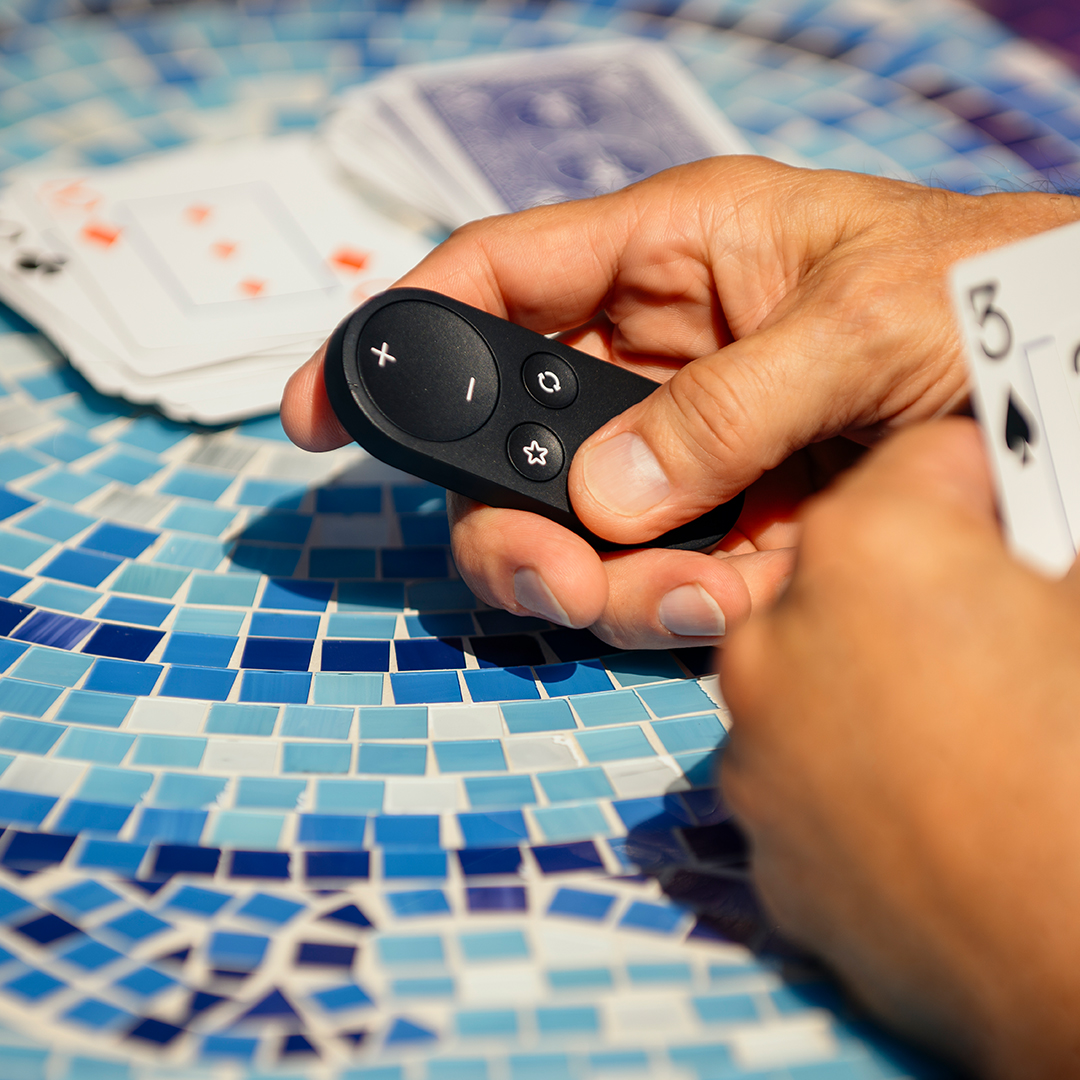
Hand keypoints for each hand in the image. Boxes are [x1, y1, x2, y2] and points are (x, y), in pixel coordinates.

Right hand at [282, 157, 1078, 647]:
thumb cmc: (992, 287)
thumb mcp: (861, 321)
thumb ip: (728, 405)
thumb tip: (606, 499)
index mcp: (671, 255)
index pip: (495, 280)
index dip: (397, 335)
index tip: (315, 406)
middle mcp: (662, 356)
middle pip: (517, 441)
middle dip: (508, 519)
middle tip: (537, 574)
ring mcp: (691, 451)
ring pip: (580, 531)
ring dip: (600, 584)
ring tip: (682, 599)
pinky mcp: (735, 523)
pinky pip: (662, 579)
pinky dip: (676, 610)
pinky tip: (735, 605)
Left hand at [721, 418, 1079, 1077]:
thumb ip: (1052, 524)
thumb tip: (1031, 523)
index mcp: (867, 554)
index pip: (921, 462)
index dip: (993, 483)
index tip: (1022, 512)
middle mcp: (774, 646)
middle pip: (847, 570)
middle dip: (920, 581)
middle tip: (1003, 628)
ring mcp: (759, 758)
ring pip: (816, 670)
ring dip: (878, 674)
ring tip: (972, 724)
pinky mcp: (769, 851)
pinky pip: (806, 766)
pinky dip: (854, 764)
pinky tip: (937, 799)